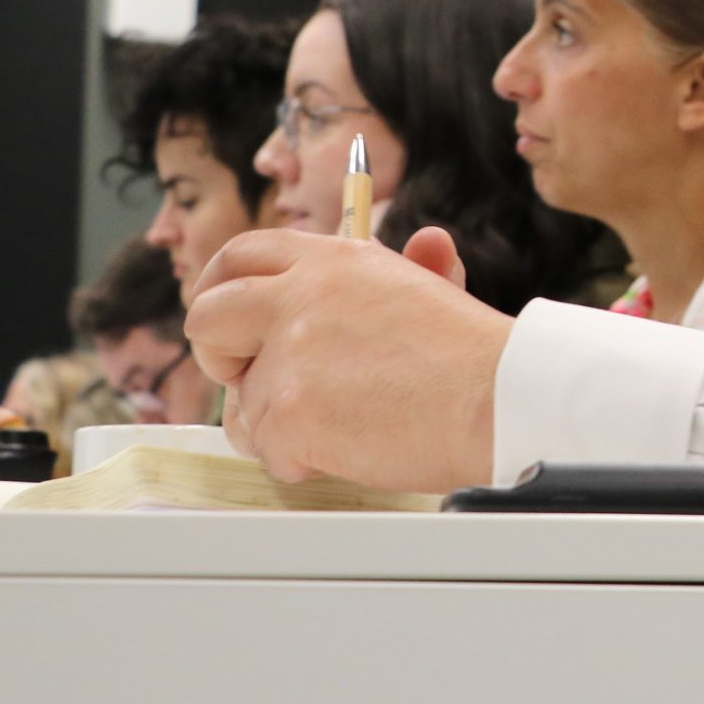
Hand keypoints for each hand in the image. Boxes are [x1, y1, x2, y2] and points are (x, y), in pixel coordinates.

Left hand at [187, 228, 504, 493]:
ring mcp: (290, 354)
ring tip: (343, 422)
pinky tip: (351, 446)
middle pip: (207, 318)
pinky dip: (302, 461)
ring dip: (278, 425)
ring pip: (242, 403)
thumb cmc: (471, 355)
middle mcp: (300, 296)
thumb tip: (429, 241)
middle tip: (255, 380)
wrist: (495, 399)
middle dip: (219, 356)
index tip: (226, 322)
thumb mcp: (433, 290)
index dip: (220, 289)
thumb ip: (410, 267)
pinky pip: (268, 450)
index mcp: (330, 261)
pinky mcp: (289, 411)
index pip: (240, 256)